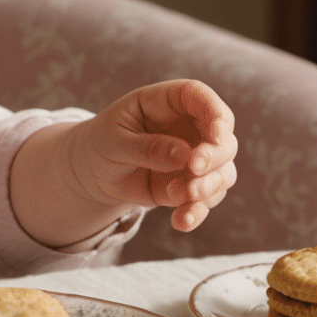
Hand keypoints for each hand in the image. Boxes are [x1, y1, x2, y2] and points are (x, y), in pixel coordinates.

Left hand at [71, 79, 237, 231]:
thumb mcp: (114, 141)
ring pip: (222, 171)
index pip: (199, 96)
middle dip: (214, 156)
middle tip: (194, 169)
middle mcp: (189, 127)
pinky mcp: (190, 185)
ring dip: (210, 186)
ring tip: (181, 195)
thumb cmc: (101, 143)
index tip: (217, 135)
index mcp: (167, 102)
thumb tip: (184, 155)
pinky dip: (197, 212)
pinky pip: (206, 200)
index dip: (215, 113)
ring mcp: (194, 157)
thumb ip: (146, 147)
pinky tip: (180, 220)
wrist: (93, 172)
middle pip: (223, 138)